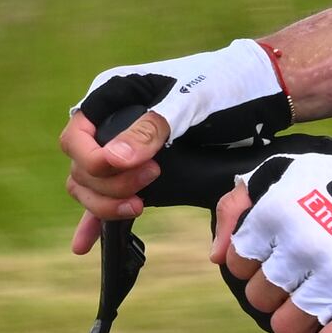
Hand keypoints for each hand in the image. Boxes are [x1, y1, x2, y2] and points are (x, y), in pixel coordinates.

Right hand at [60, 38, 287, 249]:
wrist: (256, 99)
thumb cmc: (222, 87)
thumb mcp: (189, 101)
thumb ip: (150, 128)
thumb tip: (113, 160)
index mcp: (112, 95)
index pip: (75, 137)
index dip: (92, 160)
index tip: (125, 168)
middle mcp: (111, 123)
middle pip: (81, 168)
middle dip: (109, 184)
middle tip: (151, 180)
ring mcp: (123, 150)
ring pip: (91, 187)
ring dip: (107, 205)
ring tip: (138, 207)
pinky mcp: (139, 171)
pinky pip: (109, 196)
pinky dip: (96, 221)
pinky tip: (84, 245)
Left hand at [225, 148, 331, 332]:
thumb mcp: (290, 173)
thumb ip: (242, 205)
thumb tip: (217, 255)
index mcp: (279, 211)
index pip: (238, 261)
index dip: (251, 266)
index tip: (271, 261)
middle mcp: (303, 244)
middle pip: (261, 297)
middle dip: (274, 295)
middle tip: (297, 284)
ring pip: (287, 325)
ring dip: (293, 325)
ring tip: (309, 313)